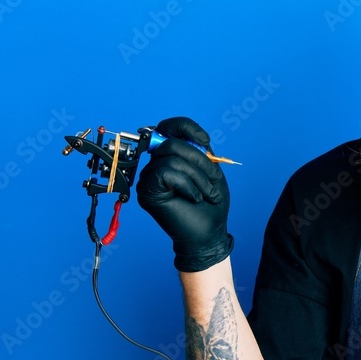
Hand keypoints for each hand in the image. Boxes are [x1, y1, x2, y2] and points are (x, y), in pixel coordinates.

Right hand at [136, 117, 232, 271]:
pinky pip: (166, 173)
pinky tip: (193, 198)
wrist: (208, 232)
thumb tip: (188, 135)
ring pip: (171, 158)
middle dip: (199, 161)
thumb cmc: (210, 202)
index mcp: (169, 156)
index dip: (185, 127)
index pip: (167, 127)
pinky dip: (186, 185)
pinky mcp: (146, 191)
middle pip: (171, 143)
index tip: (205, 142)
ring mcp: (148, 178)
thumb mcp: (209, 168)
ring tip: (205, 194)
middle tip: (214, 181)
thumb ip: (198, 149)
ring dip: (197, 177)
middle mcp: (155, 165)